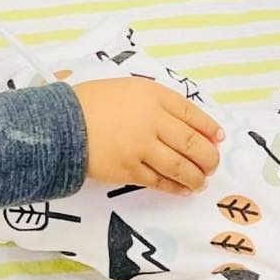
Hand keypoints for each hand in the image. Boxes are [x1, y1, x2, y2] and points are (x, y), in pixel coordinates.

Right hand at [73, 77, 223, 194]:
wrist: (61, 123)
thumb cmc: (93, 102)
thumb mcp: (129, 89)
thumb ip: (157, 103)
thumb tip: (188, 123)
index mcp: (153, 95)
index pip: (192, 112)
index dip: (209, 128)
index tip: (218, 138)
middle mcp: (152, 120)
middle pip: (192, 142)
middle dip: (208, 157)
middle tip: (212, 165)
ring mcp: (141, 147)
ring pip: (180, 166)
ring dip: (195, 176)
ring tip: (200, 181)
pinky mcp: (129, 170)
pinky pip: (159, 181)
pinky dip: (175, 187)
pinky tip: (182, 190)